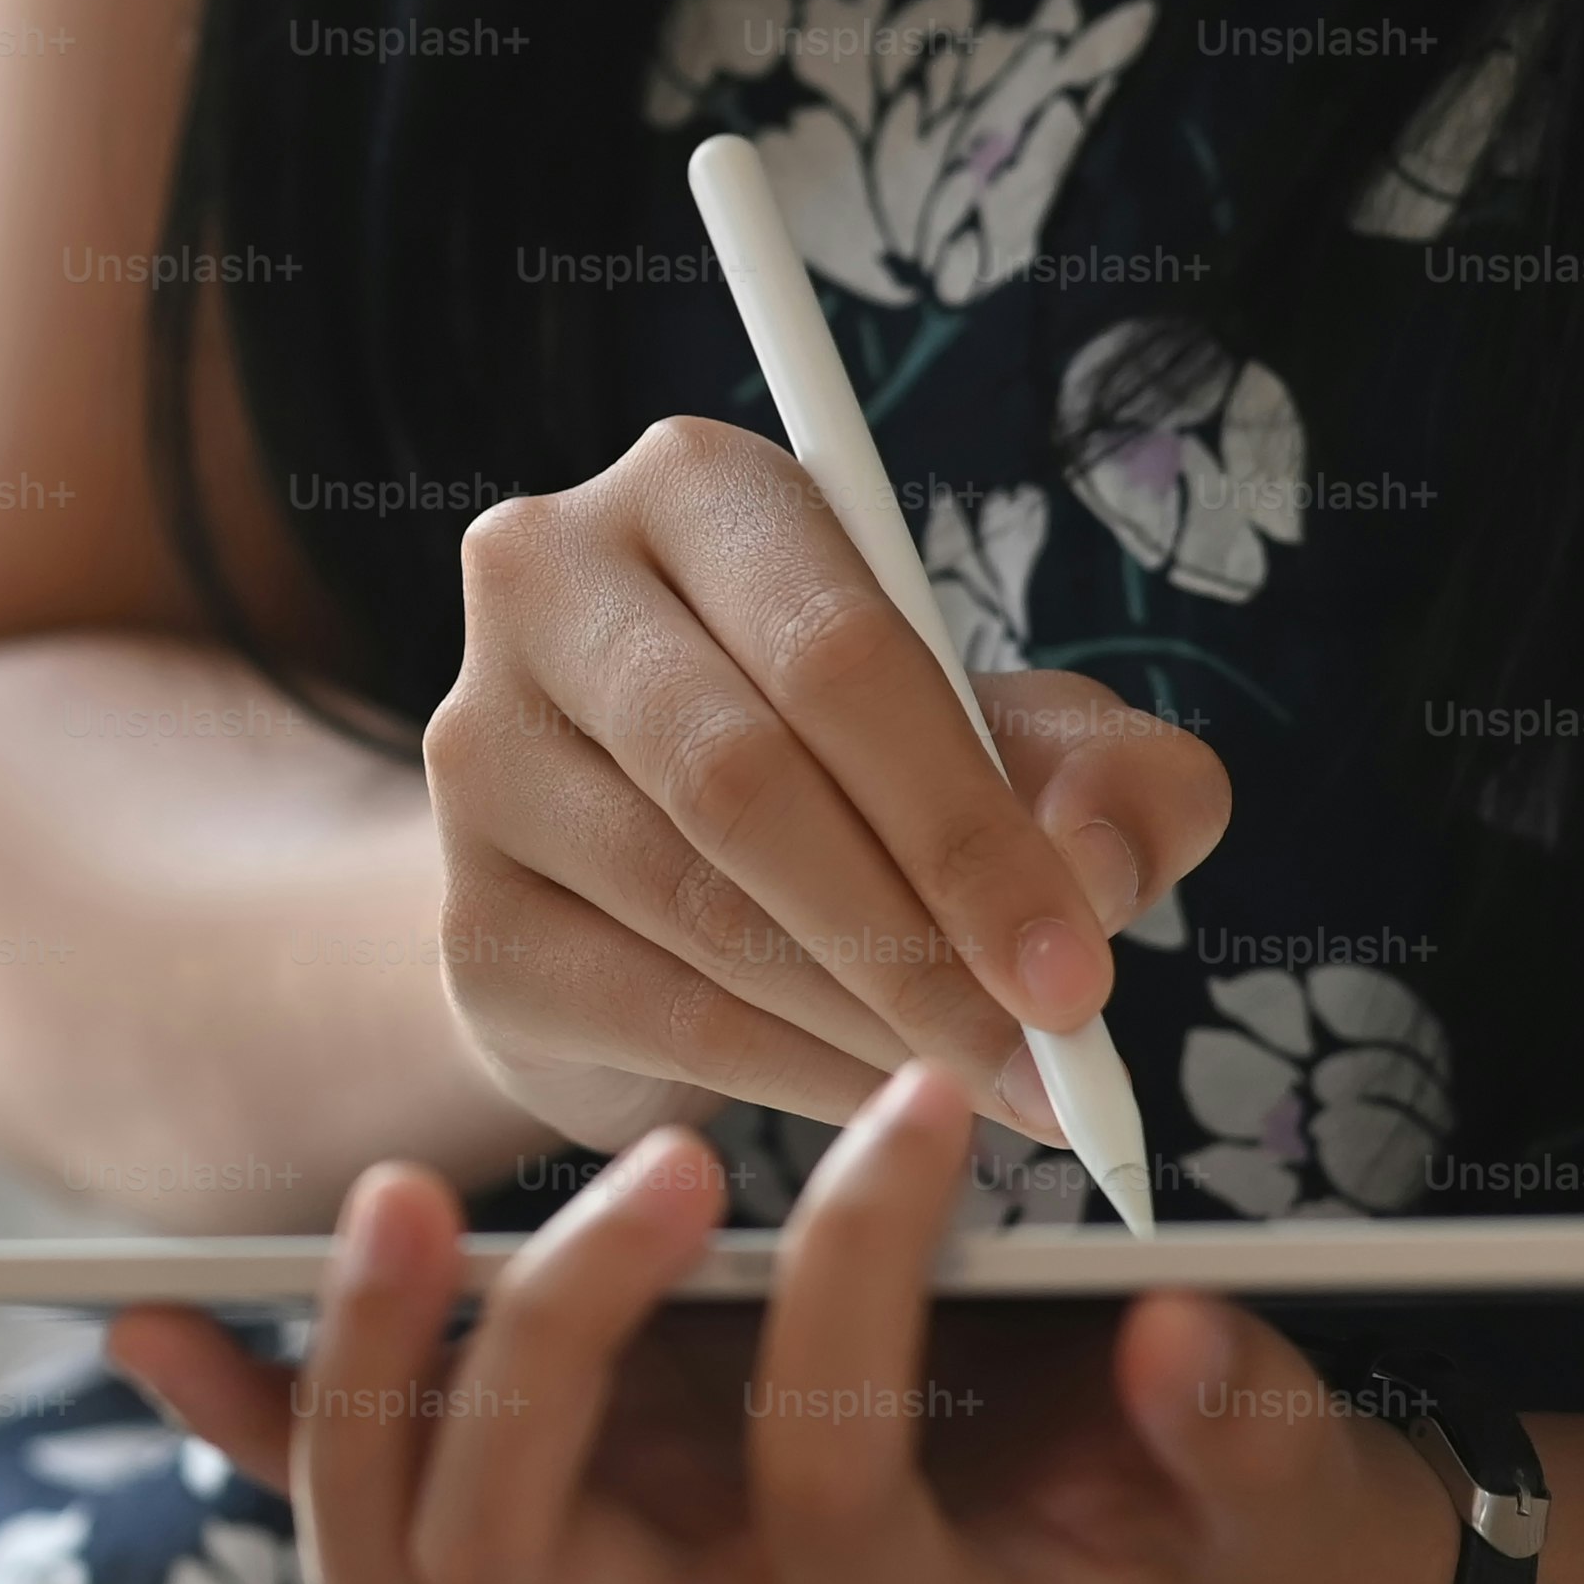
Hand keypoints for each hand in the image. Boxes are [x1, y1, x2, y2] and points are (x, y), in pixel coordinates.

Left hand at [106, 1067, 1462, 1583]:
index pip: (825, 1480)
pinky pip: (346, 1509)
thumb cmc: (1184, 1489)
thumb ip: (1238, 1426)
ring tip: (389, 1204)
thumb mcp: (1255, 1471)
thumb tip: (1193, 1348)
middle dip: (559, 1347)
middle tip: (640, 1161)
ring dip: (368, 1383)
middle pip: (542, 1556)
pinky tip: (151, 1323)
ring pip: (405, 1564)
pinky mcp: (531, 1530)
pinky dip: (247, 1422)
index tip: (909, 1104)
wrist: (1131, 1556)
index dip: (858, 1286)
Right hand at [427, 416, 1230, 1148]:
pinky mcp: (469, 918)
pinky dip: (796, 1076)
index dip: (968, 825)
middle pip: (742, 776)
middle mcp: (549, 585)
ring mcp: (482, 753)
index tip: (1076, 973)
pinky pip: (652, 1015)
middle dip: (919, 940)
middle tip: (1044, 1055)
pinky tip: (883, 1096)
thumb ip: (1115, 778)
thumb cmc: (862, 771)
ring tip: (988, 1081)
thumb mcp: (1022, 742)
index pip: (839, 650)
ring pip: (696, 907)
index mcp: (696, 488)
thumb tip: (1090, 866)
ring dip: (870, 1019)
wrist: (656, 881)